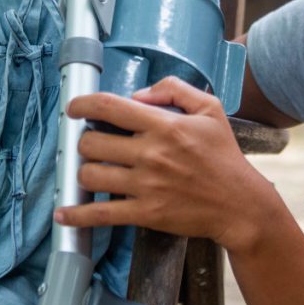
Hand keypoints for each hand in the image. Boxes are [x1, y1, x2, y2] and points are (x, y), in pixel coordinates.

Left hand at [55, 76, 275, 252]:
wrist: (240, 204)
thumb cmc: (224, 156)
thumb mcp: (210, 109)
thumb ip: (174, 89)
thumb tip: (138, 94)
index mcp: (164, 125)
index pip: (110, 107)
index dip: (83, 104)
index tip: (74, 107)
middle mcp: (151, 154)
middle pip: (92, 142)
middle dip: (84, 141)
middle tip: (91, 143)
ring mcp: (146, 186)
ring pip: (90, 175)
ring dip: (83, 171)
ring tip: (91, 169)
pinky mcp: (145, 213)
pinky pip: (101, 214)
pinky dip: (77, 215)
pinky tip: (63, 214)